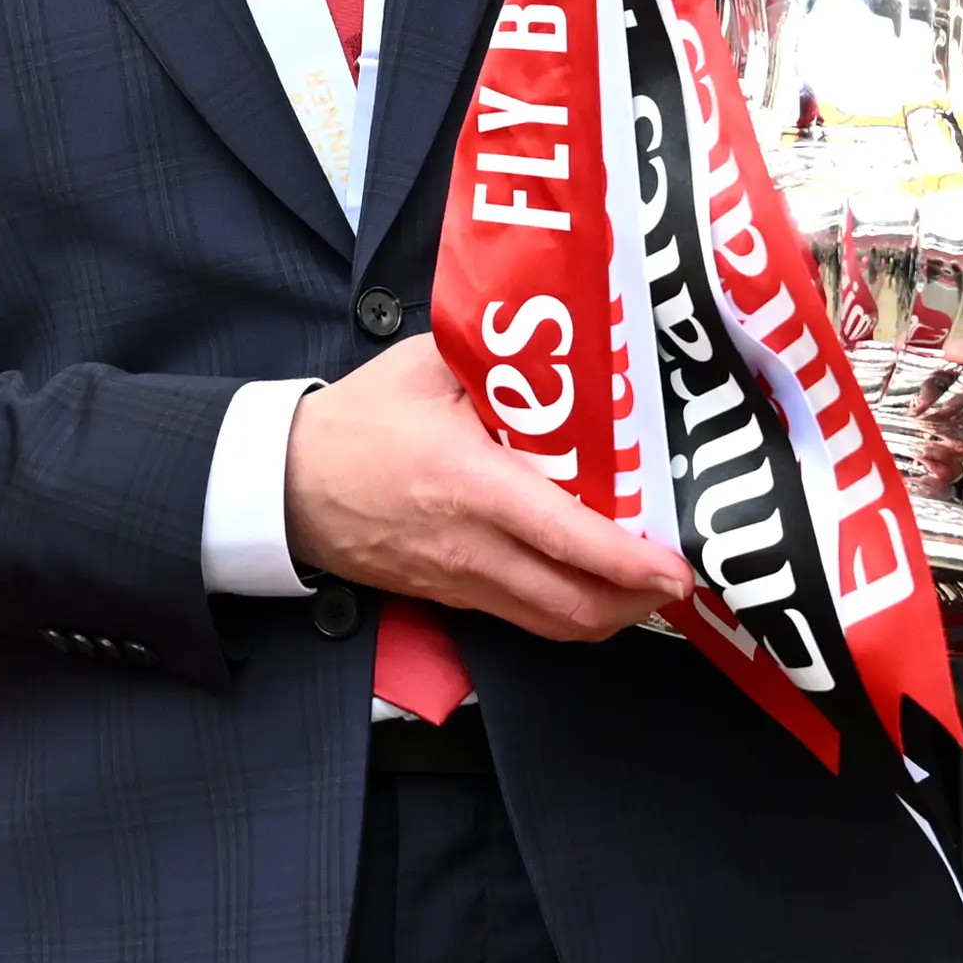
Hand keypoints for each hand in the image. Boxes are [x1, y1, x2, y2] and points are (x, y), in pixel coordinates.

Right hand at [285, 335, 690, 640]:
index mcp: (469, 484)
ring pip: (553, 625)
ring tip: (645, 586)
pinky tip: (588, 581)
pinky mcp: (450, 598)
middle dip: (639, 602)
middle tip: (677, 577)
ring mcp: (459, 582)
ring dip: (610, 613)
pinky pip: (524, 618)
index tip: (676, 567)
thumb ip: (493, 353)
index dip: (631, 561)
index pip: (567, 537)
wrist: (284, 484)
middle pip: (573, 606)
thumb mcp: (425, 366)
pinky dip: (568, 609)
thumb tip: (558, 337)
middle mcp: (470, 547)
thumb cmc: (355, 423)